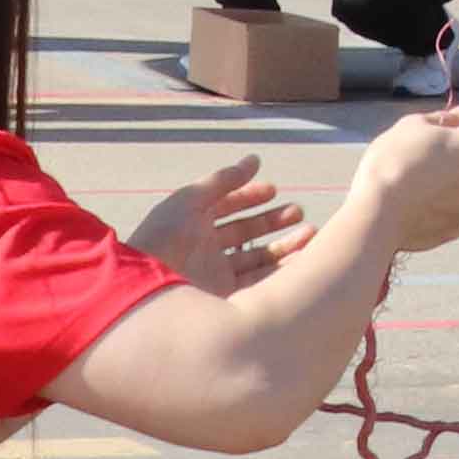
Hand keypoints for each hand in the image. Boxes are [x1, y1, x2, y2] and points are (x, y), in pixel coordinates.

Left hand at [134, 155, 306, 293]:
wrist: (147, 287)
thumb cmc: (164, 237)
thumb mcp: (191, 199)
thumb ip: (225, 179)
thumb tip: (255, 159)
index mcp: (194, 223)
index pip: (228, 206)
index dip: (251, 196)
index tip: (274, 189)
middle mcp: (208, 249)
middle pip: (247, 231)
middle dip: (273, 221)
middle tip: (299, 211)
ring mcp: (217, 275)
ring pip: (258, 258)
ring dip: (284, 246)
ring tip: (310, 233)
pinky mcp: (226, 299)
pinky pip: (259, 283)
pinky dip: (281, 271)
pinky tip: (301, 259)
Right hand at [358, 102, 458, 253]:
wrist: (377, 210)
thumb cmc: (395, 159)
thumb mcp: (414, 124)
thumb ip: (446, 118)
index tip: (442, 135)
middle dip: (457, 160)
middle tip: (422, 161)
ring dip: (449, 186)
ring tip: (415, 187)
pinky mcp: (455, 230)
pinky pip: (451, 213)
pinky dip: (439, 209)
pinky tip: (414, 206)